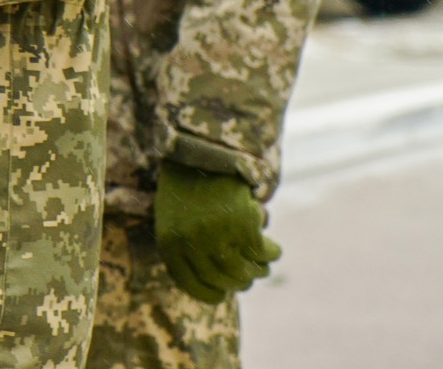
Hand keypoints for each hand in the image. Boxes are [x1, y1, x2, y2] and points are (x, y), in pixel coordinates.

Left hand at [152, 160, 281, 302]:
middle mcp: (192, 245)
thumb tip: (213, 281)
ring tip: (262, 265)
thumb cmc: (185, 183)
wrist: (201, 148)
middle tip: (248, 276)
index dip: (211, 293)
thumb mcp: (172, 217)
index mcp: (170, 245)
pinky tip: (272, 248)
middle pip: (223, 280)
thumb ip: (184, 248)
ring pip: (245, 271)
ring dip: (258, 270)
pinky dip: (271, 252)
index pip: (192, 285)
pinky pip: (262, 251)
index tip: (223, 293)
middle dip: (239, 282)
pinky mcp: (242, 224)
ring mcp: (217, 235)